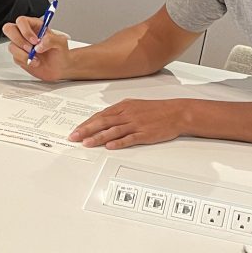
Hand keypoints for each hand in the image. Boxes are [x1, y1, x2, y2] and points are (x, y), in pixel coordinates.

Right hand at [2, 15, 71, 81]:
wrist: (61, 67)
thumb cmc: (61, 51)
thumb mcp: (62, 43)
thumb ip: (51, 40)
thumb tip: (39, 45)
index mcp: (35, 25)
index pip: (22, 21)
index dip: (25, 31)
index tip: (35, 41)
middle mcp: (26, 34)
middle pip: (9, 29)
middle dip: (19, 40)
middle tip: (30, 49)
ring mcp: (21, 45)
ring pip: (11, 46)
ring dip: (23, 54)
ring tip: (36, 58)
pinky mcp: (19, 56)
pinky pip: (15, 58)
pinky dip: (25, 61)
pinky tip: (35, 62)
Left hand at [68, 98, 190, 149]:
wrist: (176, 112)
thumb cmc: (157, 110)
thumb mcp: (135, 106)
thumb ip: (119, 113)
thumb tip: (104, 119)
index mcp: (124, 107)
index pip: (100, 115)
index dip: (87, 123)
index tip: (76, 130)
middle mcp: (128, 114)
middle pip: (103, 122)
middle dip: (86, 130)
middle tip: (74, 137)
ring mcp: (136, 124)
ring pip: (113, 131)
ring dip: (98, 137)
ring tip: (87, 143)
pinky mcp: (144, 134)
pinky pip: (129, 139)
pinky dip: (118, 142)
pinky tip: (109, 146)